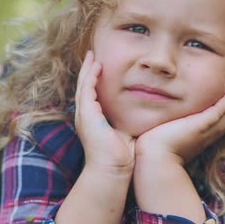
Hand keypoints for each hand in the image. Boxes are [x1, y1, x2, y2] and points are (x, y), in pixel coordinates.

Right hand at [75, 51, 135, 174]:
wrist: (113, 170)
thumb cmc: (122, 157)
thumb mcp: (124, 133)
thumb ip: (128, 122)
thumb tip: (141, 116)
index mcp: (92, 120)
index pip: (91, 94)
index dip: (94, 79)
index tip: (99, 66)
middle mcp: (84, 116)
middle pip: (83, 86)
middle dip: (88, 70)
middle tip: (92, 55)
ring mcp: (84, 115)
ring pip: (83, 85)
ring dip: (88, 69)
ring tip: (92, 55)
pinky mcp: (87, 114)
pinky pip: (87, 89)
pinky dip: (91, 76)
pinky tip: (97, 66)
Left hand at [135, 87, 224, 164]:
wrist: (155, 159)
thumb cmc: (154, 151)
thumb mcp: (163, 137)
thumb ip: (164, 129)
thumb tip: (155, 124)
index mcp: (197, 140)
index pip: (214, 125)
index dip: (222, 115)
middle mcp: (205, 136)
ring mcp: (206, 131)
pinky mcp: (202, 125)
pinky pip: (220, 110)